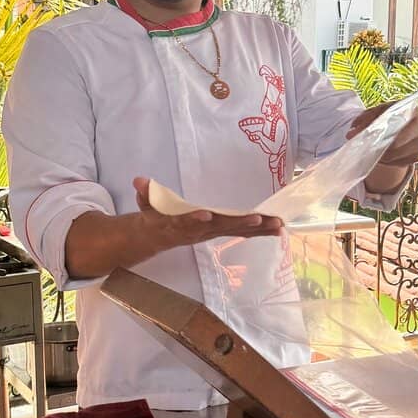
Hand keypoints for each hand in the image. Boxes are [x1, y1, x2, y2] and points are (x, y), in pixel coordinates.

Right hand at [132, 176, 282, 248]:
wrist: (158, 237)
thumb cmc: (154, 217)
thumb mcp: (145, 205)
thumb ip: (145, 193)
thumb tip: (139, 180)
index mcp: (179, 224)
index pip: (187, 221)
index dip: (195, 219)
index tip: (206, 215)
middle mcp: (200, 231)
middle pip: (221, 227)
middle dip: (241, 224)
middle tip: (260, 219)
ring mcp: (212, 233)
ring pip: (237, 230)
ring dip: (259, 229)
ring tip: (278, 225)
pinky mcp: (221, 231)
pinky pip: (243, 232)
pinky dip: (261, 231)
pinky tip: (279, 229)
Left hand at [347, 104, 417, 194]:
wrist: (406, 128)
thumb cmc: (390, 119)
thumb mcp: (378, 114)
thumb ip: (366, 119)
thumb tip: (352, 133)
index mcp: (410, 109)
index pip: (390, 118)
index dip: (371, 125)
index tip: (355, 132)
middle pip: (393, 139)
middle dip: (374, 144)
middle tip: (358, 146)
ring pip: (393, 153)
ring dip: (377, 154)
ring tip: (367, 151)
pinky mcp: (417, 156)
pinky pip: (396, 162)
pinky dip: (385, 161)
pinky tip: (379, 156)